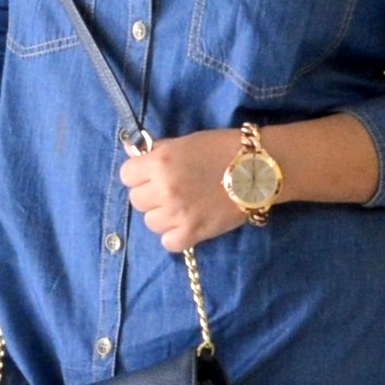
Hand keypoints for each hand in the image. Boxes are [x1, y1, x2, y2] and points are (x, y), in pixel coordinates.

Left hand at [119, 129, 245, 252]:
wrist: (258, 169)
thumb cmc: (222, 148)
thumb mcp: (186, 142)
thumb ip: (158, 151)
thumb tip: (134, 155)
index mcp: (160, 163)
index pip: (126, 175)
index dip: (138, 174)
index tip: (151, 174)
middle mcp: (164, 189)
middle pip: (137, 200)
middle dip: (150, 195)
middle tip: (170, 191)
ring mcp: (177, 214)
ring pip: (150, 222)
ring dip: (162, 216)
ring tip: (181, 208)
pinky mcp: (193, 233)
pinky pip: (168, 242)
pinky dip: (175, 236)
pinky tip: (186, 225)